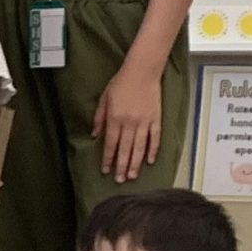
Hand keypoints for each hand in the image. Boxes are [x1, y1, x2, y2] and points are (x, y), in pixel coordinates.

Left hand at [92, 64, 165, 181]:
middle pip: (125, 149)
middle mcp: (129, 123)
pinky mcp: (156, 118)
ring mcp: (144, 121)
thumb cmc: (122, 82)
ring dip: (135, 163)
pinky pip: (155, 138)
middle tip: (119, 180)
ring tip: (132, 176)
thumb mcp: (104, 98)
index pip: (110, 144)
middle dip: (121, 166)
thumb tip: (95, 134)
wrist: (142, 70)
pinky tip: (150, 161)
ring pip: (139, 147)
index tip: (106, 170)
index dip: (108, 159)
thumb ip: (99, 118)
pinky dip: (153, 150)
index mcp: (115, 119)